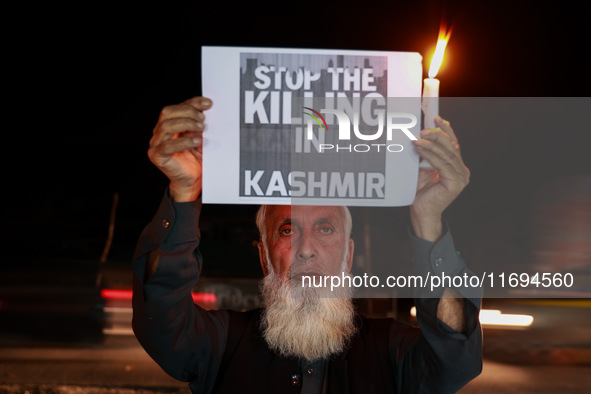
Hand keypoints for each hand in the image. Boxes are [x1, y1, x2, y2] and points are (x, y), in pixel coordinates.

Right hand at [148, 97, 211, 201]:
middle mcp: (160, 132)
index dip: (192, 103)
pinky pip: (167, 146)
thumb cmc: (196, 159)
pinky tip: (196, 141)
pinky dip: (183, 142)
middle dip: (187, 112)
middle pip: (167, 113)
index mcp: (169, 124)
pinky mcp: (157, 156)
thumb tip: (206, 111)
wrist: (193, 180)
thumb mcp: (200, 138)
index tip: (208, 103)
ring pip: (165, 126)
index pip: (177, 107)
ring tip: (201, 128)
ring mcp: (156, 144)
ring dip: (185, 124)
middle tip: (203, 119)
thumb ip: (199, 125)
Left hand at [410, 116, 469, 240]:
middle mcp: (462, 170)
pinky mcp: (455, 183)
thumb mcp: (422, 168)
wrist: (421, 212)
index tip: (437, 119)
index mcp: (456, 165)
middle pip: (451, 146)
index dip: (446, 130)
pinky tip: (420, 149)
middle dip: (437, 135)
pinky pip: (442, 164)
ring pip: (447, 154)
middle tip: (424, 129)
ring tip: (418, 138)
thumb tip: (417, 136)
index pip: (453, 143)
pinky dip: (430, 155)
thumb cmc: (420, 192)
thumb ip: (424, 154)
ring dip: (432, 144)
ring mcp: (461, 177)